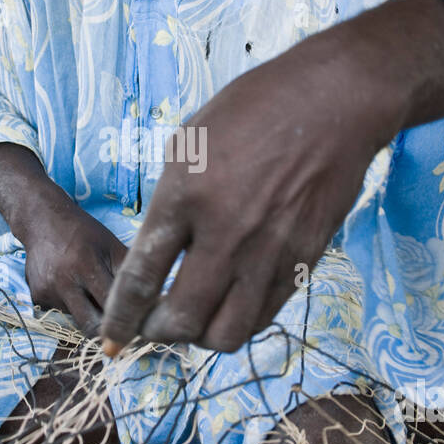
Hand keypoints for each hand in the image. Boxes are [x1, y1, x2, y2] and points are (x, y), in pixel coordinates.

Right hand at [23, 198, 127, 338]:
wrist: (42, 220)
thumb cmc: (85, 233)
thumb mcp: (111, 245)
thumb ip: (127, 273)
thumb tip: (150, 304)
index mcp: (87, 265)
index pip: (111, 306)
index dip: (128, 319)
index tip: (140, 325)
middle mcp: (64, 282)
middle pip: (91, 326)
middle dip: (109, 331)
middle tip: (123, 328)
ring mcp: (48, 292)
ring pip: (77, 320)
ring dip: (90, 315)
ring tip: (94, 295)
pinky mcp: (37, 297)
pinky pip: (63, 312)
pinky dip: (74, 306)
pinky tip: (73, 288)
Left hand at [100, 0, 443, 356]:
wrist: (333, 102)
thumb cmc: (253, 110)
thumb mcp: (188, 143)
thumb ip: (169, 204)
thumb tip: (157, 257)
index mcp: (185, 196)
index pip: (141, 279)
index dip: (121, 320)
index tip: (111, 341)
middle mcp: (226, 233)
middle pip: (181, 321)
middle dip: (157, 334)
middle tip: (152, 326)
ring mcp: (269, 252)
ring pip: (227, 334)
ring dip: (201, 337)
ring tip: (194, 319)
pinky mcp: (304, 261)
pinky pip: (264, 316)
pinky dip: (239, 321)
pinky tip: (230, 304)